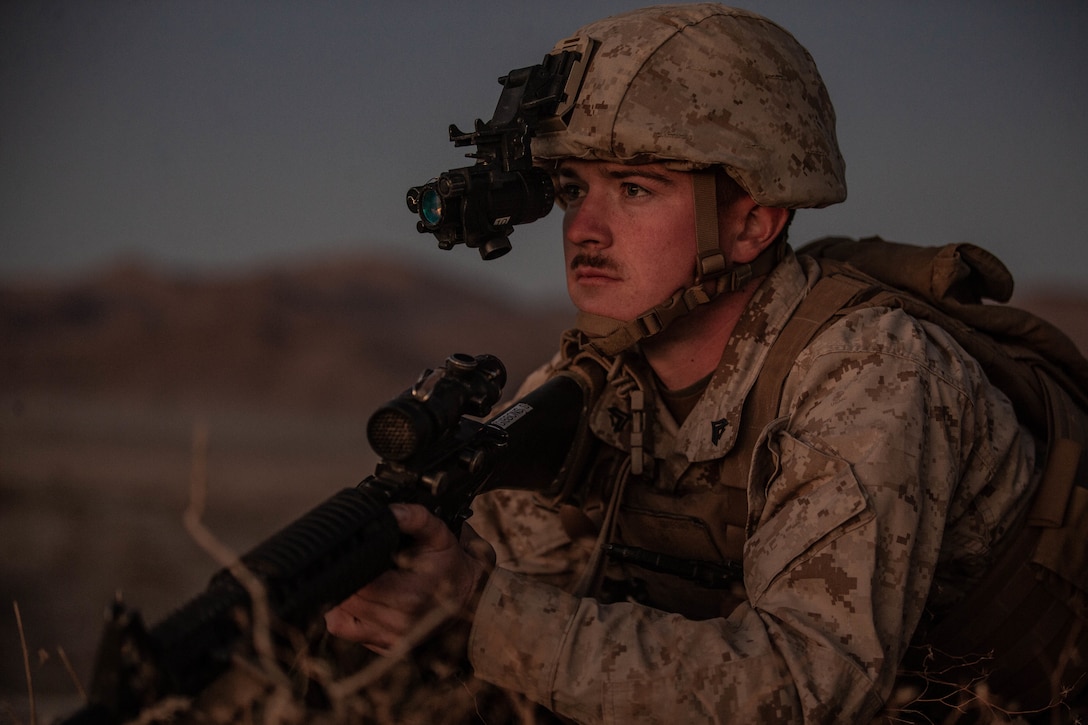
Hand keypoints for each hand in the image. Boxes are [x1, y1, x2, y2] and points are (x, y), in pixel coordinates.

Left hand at [324, 503, 494, 655]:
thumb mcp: (440, 535)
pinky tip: (362, 599)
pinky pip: (347, 632)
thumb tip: (391, 511)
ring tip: (362, 580)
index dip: (351, 565)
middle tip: (359, 563)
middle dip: (347, 578)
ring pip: (339, 619)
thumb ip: (416, 518)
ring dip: (344, 598)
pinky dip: (346, 615)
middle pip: (346, 600)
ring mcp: (390, 640)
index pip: (359, 584)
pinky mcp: (383, 648)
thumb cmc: (452, 567)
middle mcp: (398, 624)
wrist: (470, 598)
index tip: (357, 553)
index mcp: (410, 597)